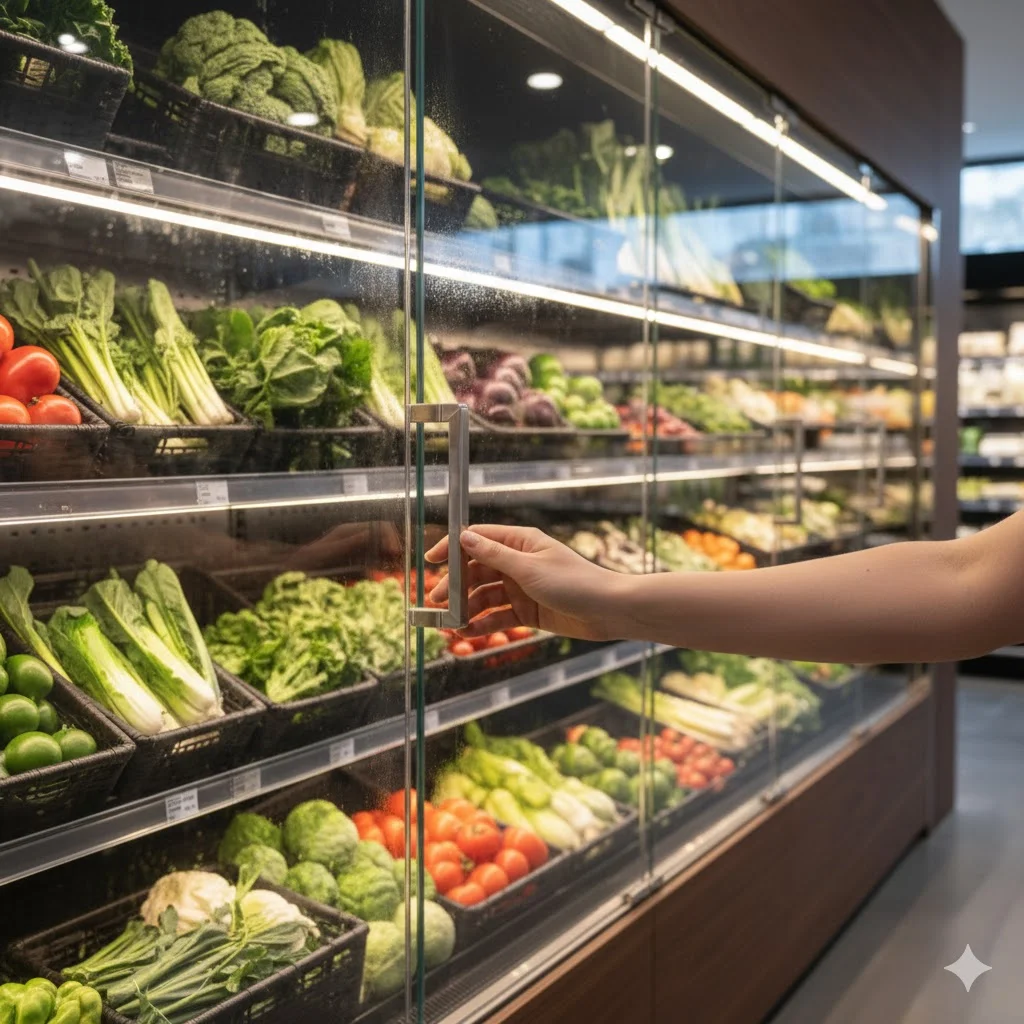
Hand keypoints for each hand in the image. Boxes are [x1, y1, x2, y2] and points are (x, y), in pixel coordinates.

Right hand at [426, 524, 626, 640]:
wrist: (608, 611)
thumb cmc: (575, 582)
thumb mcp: (529, 568)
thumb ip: (494, 556)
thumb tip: (464, 538)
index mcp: (520, 542)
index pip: (478, 539)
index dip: (453, 548)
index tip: (431, 560)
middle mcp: (518, 562)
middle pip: (476, 571)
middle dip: (456, 586)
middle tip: (438, 603)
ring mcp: (521, 587)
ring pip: (485, 596)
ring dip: (467, 609)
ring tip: (451, 624)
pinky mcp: (527, 611)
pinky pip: (498, 616)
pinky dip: (483, 624)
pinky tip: (470, 633)